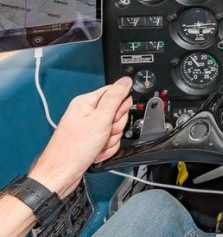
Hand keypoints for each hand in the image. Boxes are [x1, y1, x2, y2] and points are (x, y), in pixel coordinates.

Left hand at [29, 77, 132, 197]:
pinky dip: (106, 148)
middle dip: (114, 127)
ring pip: (114, 129)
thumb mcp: (99, 120)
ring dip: (110, 140)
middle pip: (117, 112)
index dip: (120, 107)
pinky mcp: (92, 140)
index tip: (113, 117)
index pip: (115, 93)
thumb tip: (125, 81)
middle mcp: (87, 113)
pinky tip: (96, 152)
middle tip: (104, 133)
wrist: (62, 174)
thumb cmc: (73, 149)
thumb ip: (114, 98)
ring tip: (98, 145)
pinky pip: (109, 140)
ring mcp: (89, 128)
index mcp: (86, 102)